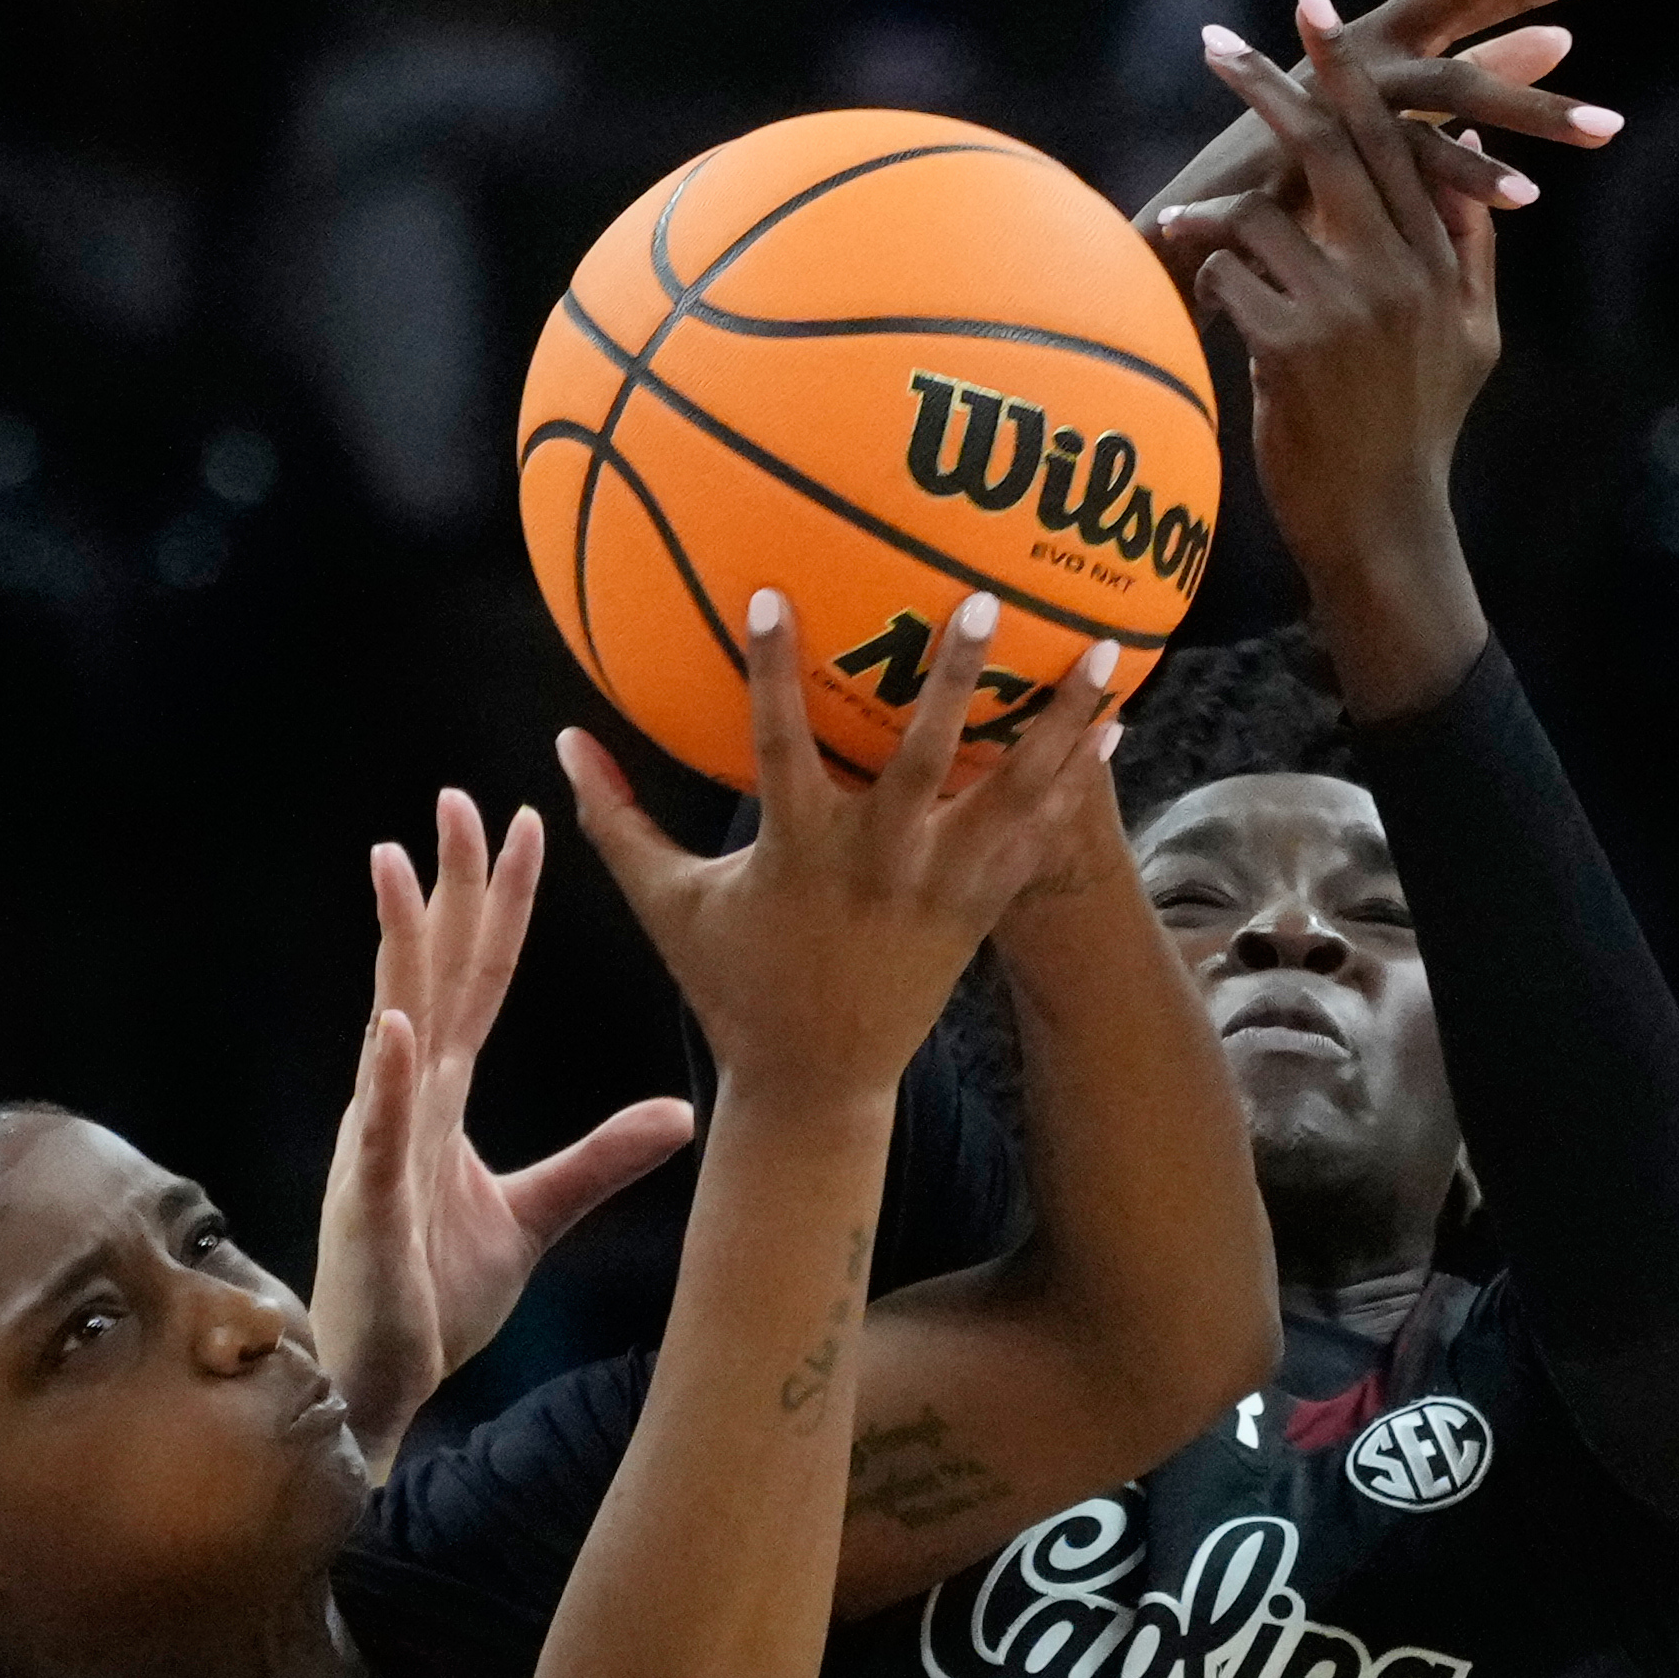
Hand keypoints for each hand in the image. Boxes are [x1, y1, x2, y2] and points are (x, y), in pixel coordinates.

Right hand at [312, 791, 698, 1462]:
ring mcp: (379, 1142)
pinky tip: (395, 1024)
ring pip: (390, 1023)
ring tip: (396, 864)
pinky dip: (385, 1076)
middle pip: (430, 972)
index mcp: (440, 1095)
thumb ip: (602, 1157)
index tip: (524, 823)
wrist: (381, 1376)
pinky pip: (378, 1129)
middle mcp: (404, 1099)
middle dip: (444, 886)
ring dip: (395, 946)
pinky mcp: (370, 1199)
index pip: (477, 978)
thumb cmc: (436, 1294)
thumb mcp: (539, 1214)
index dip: (501, 904)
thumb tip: (682, 1112)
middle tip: (457, 800)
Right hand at [554, 592, 1131, 1111]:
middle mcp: (877, 865)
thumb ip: (618, 821)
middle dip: (951, 680)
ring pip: (1008, 795)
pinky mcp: (976, 912)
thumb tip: (563, 739)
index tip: (771, 593)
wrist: (815, 1084)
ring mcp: (937, 889)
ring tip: (1106, 652)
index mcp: (797, 855)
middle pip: (923, 760)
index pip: (778, 748)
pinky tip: (1115, 727)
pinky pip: (1036, 840)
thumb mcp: (669, 906)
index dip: (771, 673)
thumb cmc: (736, 984)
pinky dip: (1077, 786)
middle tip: (981, 600)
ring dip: (1057, 723)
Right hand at [1133, 0, 1660, 254]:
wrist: (1195, 231)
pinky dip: (1467, 178)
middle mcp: (1378, 43)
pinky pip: (1412, 161)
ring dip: (1536, 108)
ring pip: (1458, 86)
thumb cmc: (1298, 175)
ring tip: (1610, 128)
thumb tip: (1563, 35)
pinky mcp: (1327, 150)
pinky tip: (1525, 195)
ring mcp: (1350, 91)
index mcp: (1401, 34)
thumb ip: (1489, 70)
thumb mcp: (1410, 114)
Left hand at [1162, 0, 1509, 711]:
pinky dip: (1209, 281)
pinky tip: (1206, 307)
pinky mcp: (1294, 348)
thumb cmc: (1417, 432)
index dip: (1348, 69)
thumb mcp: (1472, 337)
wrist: (1384, 530)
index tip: (1309, 8)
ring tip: (1182, 227)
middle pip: (1325, 147)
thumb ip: (1472, 243)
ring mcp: (1348, 310)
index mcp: (1440, 261)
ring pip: (1262, 214)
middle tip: (1217, 42)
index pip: (1393, 139)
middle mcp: (1401, 274)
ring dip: (1214, 218)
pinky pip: (1229, 273)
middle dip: (1267, 85)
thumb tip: (1480, 155)